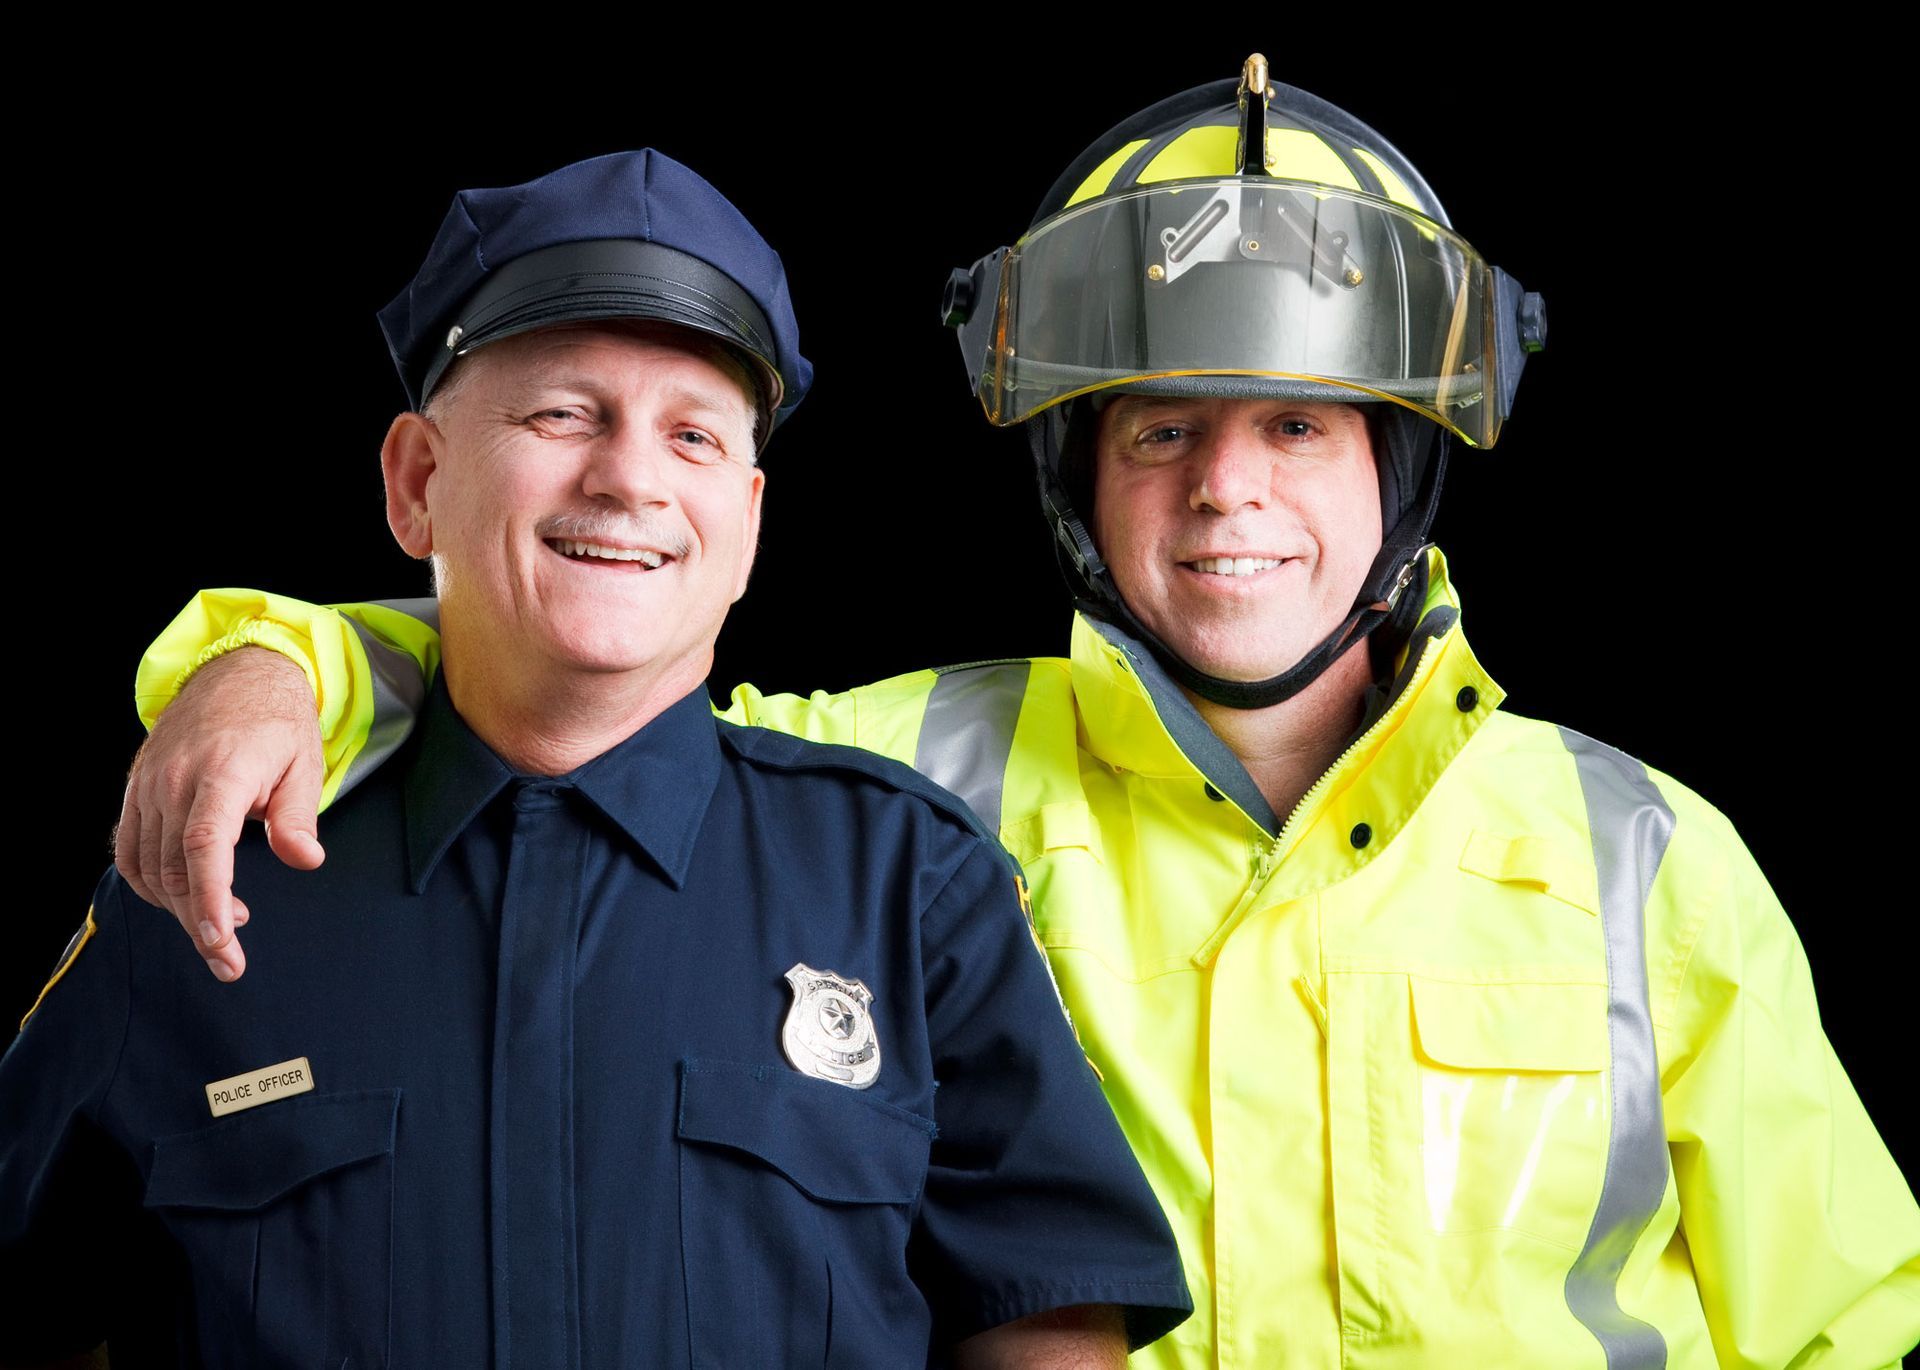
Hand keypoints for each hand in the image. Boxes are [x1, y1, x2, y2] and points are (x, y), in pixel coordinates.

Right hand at [115, 647, 325, 980]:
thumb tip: (305, 860)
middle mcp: (174, 780)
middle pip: (175, 868)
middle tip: (229, 960)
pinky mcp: (135, 790)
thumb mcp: (304, 764)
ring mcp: (148, 785)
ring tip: (223, 923)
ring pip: (148, 867)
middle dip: (199, 923)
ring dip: (179, 907)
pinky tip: (184, 897)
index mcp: (221, 772)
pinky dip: (150, 884)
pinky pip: (128, 851)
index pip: (205, 845)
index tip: (219, 941)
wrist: (236, 674)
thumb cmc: (278, 724)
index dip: (209, 898)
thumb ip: (297, 817)